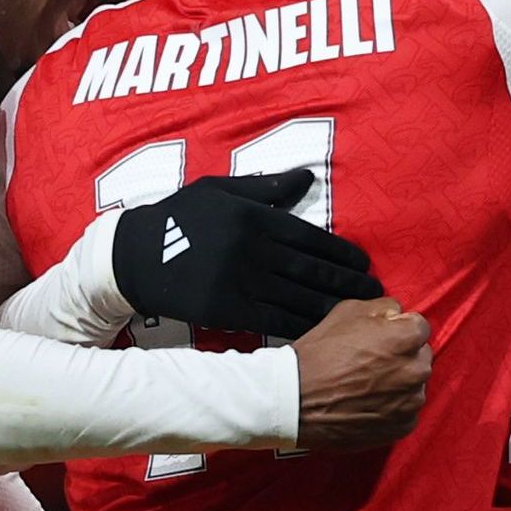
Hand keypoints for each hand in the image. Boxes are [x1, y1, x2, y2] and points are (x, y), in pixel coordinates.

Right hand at [116, 170, 382, 336]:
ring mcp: (239, 282)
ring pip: (296, 297)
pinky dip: (300, 327)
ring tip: (360, 316)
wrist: (134, 255)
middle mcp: (252, 250)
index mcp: (254, 218)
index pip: (309, 237)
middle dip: (346, 283)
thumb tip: (307, 178)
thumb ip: (266, 188)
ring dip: (332, 308)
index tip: (364, 264)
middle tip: (376, 294)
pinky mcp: (226, 310)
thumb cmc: (179, 217)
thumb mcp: (220, 190)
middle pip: (310, 270)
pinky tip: (323, 333)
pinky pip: (272, 321)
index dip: (341, 253)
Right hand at [288, 296, 432, 449]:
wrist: (296, 401)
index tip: (382, 338)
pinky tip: (369, 404)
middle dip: (403, 356)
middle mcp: (416, 370)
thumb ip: (383, 308)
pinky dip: (393, 408)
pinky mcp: (402, 426)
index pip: (420, 327)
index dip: (399, 329)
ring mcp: (411, 402)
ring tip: (368, 386)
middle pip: (421, 357)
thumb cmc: (320, 353)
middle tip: (372, 362)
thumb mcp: (348, 311)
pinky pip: (407, 412)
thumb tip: (397, 315)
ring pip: (415, 386)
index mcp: (407, 339)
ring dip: (399, 383)